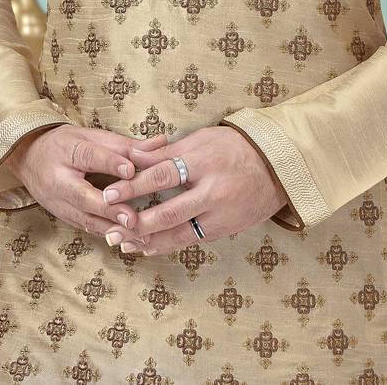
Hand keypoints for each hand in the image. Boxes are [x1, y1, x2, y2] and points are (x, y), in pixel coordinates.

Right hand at [2, 124, 168, 246]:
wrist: (29, 157)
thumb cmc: (66, 143)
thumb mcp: (92, 135)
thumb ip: (126, 144)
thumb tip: (161, 143)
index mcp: (67, 151)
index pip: (89, 156)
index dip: (110, 163)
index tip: (131, 170)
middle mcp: (59, 180)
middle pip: (84, 196)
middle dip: (110, 209)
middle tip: (133, 218)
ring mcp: (58, 203)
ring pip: (85, 218)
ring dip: (111, 228)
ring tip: (137, 235)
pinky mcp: (63, 216)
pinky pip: (85, 227)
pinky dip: (106, 233)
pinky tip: (126, 240)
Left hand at [99, 125, 290, 255]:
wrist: (277, 167)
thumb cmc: (234, 147)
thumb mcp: (202, 139)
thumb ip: (167, 151)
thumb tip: (132, 155)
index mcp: (204, 160)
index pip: (162, 173)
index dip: (133, 185)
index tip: (109, 193)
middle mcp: (212, 189)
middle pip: (168, 210)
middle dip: (136, 222)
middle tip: (109, 226)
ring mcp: (220, 214)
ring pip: (178, 233)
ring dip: (147, 241)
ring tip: (121, 243)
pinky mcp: (224, 230)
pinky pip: (191, 240)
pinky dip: (167, 244)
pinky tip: (147, 247)